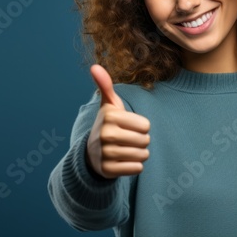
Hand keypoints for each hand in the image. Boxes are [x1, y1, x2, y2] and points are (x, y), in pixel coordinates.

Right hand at [86, 64, 150, 178]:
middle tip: (128, 139)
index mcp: (110, 116)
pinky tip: (123, 161)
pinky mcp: (108, 170)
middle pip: (146, 140)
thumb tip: (95, 66)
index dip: (141, 126)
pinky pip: (137, 169)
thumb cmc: (108, 124)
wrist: (91, 152)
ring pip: (142, 155)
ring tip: (126, 149)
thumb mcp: (108, 105)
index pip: (146, 125)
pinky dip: (134, 166)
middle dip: (142, 140)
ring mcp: (105, 154)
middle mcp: (106, 134)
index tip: (129, 126)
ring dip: (139, 153)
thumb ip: (106, 85)